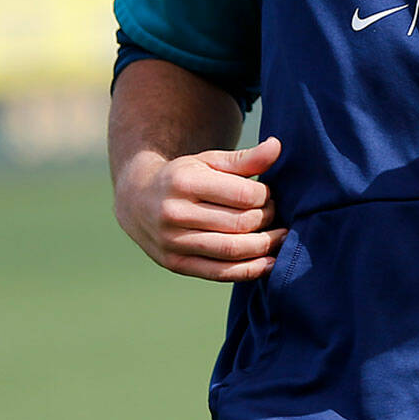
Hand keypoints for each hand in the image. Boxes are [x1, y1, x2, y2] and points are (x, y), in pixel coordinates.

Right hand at [113, 135, 284, 281]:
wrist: (137, 200)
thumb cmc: (184, 178)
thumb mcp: (209, 161)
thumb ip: (245, 158)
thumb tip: (276, 146)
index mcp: (185, 182)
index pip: (243, 195)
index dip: (265, 196)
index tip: (268, 194)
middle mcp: (175, 213)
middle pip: (240, 223)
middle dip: (267, 219)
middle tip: (276, 214)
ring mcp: (172, 242)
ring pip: (232, 250)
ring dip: (265, 246)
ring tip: (281, 237)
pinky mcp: (175, 264)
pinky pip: (219, 273)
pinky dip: (248, 271)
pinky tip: (268, 263)